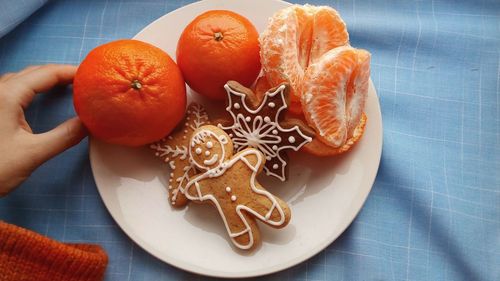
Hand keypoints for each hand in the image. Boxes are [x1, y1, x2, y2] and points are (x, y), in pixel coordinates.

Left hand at [0, 64, 86, 195]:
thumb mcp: (33, 154)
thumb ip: (64, 137)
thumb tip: (88, 124)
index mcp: (7, 96)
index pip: (46, 74)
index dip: (70, 72)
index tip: (91, 75)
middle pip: (34, 73)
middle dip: (60, 73)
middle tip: (84, 81)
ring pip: (23, 79)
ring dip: (46, 79)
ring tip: (68, 85)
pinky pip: (14, 89)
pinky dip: (34, 88)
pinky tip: (41, 96)